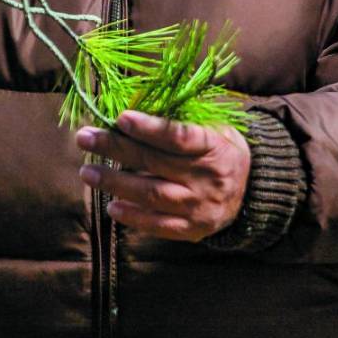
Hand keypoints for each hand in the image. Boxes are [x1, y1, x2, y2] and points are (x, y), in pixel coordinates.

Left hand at [75, 110, 250, 242]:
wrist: (253, 192)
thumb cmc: (222, 149)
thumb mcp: (214, 127)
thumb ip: (180, 119)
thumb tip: (133, 109)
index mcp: (214, 147)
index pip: (179, 137)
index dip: (149, 128)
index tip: (120, 118)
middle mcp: (207, 178)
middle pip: (155, 163)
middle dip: (115, 148)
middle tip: (84, 138)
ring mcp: (199, 206)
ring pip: (152, 195)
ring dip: (116, 183)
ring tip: (87, 172)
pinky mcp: (192, 229)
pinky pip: (159, 225)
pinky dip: (133, 217)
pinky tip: (111, 206)